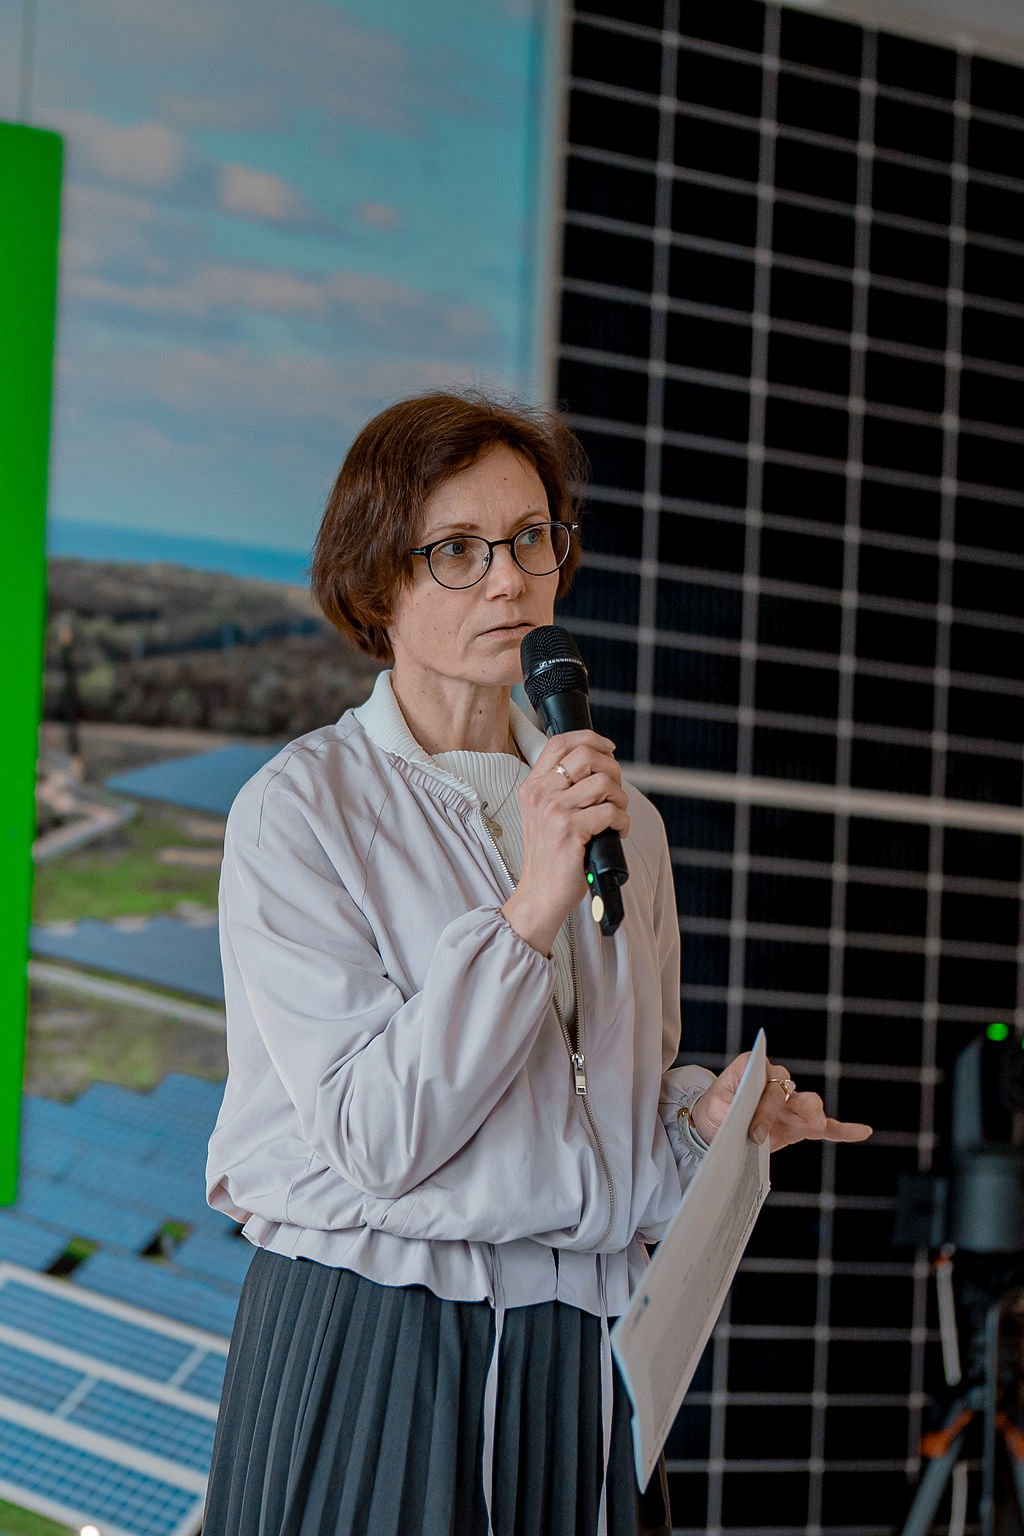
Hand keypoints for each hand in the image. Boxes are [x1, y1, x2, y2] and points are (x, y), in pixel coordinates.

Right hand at [501, 730, 629, 953]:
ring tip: (617, 815)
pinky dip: (623, 821)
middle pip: (585, 755)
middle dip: (611, 769)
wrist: (540, 894)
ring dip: (620, 798)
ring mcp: (553, 811)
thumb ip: (563, 789)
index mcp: (532, 786)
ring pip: (603, 782)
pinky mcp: (570, 830)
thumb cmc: (551, 857)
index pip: (559, 742)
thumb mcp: (545, 815)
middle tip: (615, 790)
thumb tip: (602, 764)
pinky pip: (611, 811)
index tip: (608, 749)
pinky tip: (617, 832)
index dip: (589, 738)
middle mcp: (540, 794)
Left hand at [690, 1053, 872, 1152]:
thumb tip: (748, 1125)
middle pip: (787, 1092)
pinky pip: (826, 1127)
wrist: (716, 1122)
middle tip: (755, 1137)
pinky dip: (844, 1130)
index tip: (753, 1130)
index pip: (767, 1079)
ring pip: (809, 1105)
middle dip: (773, 1116)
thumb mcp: (712, 1109)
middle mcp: (776, 1081)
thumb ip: (728, 1112)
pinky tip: (864, 1131)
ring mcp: (790, 1103)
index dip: (763, 1104)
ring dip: (812, 1115)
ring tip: (815, 1125)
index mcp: (753, 1067)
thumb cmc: (714, 1109)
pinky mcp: (798, 1124)